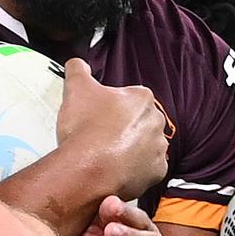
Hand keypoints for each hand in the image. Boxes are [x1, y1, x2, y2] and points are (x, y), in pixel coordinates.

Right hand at [57, 59, 168, 198]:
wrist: (88, 169)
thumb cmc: (85, 128)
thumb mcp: (75, 88)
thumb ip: (78, 69)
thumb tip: (78, 63)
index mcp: (142, 98)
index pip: (128, 97)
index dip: (110, 107)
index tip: (97, 117)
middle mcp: (156, 121)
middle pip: (138, 121)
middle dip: (123, 128)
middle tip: (100, 136)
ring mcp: (159, 148)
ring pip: (144, 145)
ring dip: (130, 149)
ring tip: (106, 155)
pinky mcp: (157, 171)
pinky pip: (147, 168)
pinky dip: (135, 170)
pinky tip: (116, 169)